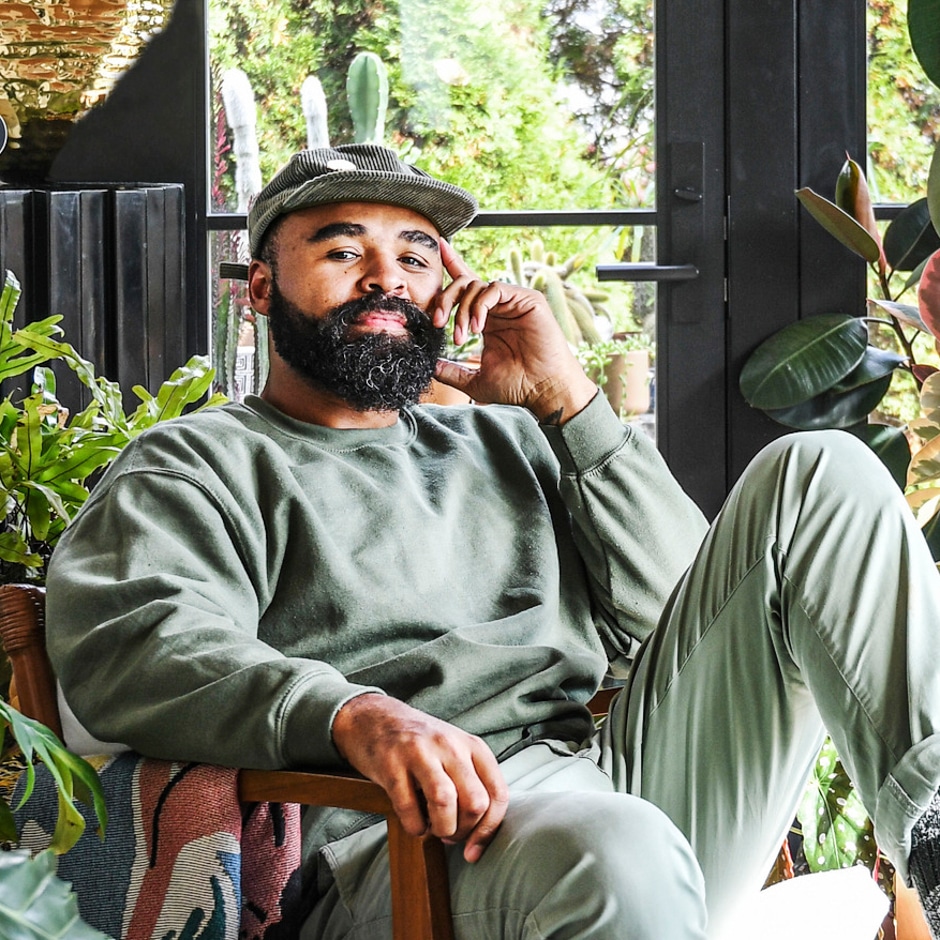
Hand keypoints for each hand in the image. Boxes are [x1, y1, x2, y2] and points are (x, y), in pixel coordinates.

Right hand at [332, 693, 508, 862]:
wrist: (374, 718)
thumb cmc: (420, 745)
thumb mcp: (455, 752)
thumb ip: (472, 783)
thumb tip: (480, 835)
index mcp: (472, 745)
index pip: (497, 794)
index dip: (488, 831)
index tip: (473, 851)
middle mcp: (450, 745)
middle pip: (474, 802)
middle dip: (463, 831)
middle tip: (449, 835)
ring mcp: (420, 752)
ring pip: (445, 803)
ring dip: (440, 829)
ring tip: (432, 829)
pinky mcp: (391, 763)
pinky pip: (408, 808)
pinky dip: (414, 826)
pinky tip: (413, 822)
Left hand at [432, 241, 596, 424]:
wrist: (543, 391)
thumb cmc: (517, 386)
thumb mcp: (475, 380)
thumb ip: (452, 372)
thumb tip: (430, 366)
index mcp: (487, 319)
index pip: (467, 287)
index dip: (453, 265)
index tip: (439, 249)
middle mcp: (499, 307)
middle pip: (465, 284)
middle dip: (445, 299)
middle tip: (437, 322)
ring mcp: (514, 302)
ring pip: (476, 286)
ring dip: (462, 310)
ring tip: (464, 337)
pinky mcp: (528, 300)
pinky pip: (495, 289)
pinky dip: (480, 306)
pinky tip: (478, 328)